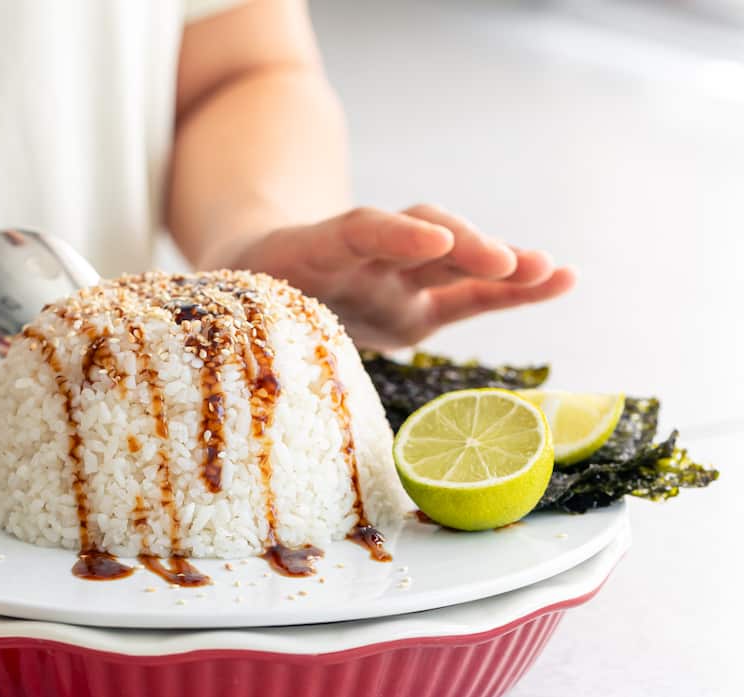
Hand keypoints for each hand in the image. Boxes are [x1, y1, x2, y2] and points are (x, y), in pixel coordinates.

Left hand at [224, 205, 575, 349]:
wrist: (258, 276)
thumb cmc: (241, 299)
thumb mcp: (229, 309)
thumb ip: (236, 328)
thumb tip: (222, 376)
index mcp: (314, 250)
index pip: (359, 231)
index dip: (394, 233)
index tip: (428, 238)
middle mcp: (366, 258)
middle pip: (420, 239)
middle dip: (463, 248)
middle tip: (506, 260)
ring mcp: (398, 279)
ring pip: (457, 263)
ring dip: (505, 266)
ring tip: (554, 270)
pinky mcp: (420, 307)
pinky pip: (471, 296)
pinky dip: (513, 292)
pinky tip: (562, 279)